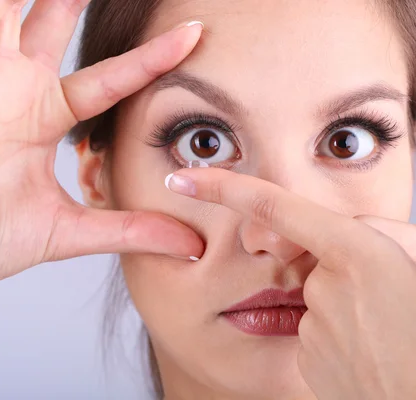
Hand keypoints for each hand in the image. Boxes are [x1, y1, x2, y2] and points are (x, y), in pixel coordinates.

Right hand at [0, 0, 204, 291]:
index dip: (150, 58)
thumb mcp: (74, 231)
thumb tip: (192, 245)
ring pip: (18, 12)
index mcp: (46, 121)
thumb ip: (132, 229)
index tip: (192, 36)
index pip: (111, 77)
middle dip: (82, 0)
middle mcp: (21, 94)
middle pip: (58, 26)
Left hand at [165, 167, 415, 399]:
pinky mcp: (308, 361)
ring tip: (386, 330)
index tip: (182, 179)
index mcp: (355, 253)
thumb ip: (375, 232)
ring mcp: (314, 328)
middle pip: (310, 257)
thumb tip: (339, 234)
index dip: (222, 187)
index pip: (272, 206)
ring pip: (316, 296)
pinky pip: (314, 331)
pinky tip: (369, 352)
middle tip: (390, 296)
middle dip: (341, 267)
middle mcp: (323, 287)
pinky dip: (336, 335)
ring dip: (344, 304)